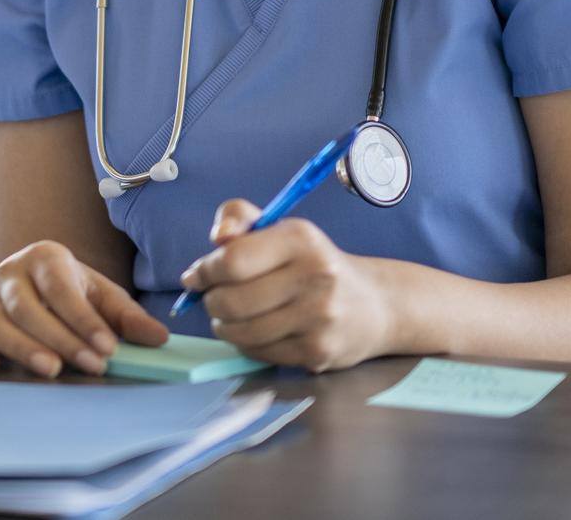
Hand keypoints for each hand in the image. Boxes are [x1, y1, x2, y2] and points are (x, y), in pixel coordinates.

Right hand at [0, 240, 168, 377]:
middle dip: (60, 337)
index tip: (108, 348)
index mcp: (44, 257)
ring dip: (22, 346)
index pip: (61, 289)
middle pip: (26, 306)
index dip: (84, 319)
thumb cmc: (72, 292)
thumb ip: (128, 317)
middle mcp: (11, 272)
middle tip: (91, 365)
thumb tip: (160, 338)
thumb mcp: (102, 297)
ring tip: (52, 370)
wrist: (34, 283)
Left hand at [181, 199, 395, 371]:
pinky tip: (257, 331)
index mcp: (300, 239)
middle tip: (214, 298)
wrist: (374, 306)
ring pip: (241, 333)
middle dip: (211, 301)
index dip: (205, 271)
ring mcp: (319, 319)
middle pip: (231, 301)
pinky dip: (247, 344)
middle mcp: (315, 277)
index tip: (197, 276)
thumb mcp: (280, 228)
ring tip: (231, 316)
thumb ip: (238, 217)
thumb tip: (217, 237)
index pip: (232, 260)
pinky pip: (259, 353)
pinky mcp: (318, 353)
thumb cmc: (312, 262)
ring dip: (224, 326)